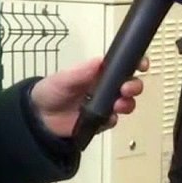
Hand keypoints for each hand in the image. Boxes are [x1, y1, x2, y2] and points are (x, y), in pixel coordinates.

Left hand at [30, 57, 147, 137]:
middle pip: (130, 84)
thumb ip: (81, 72)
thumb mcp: (63, 78)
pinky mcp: (101, 121)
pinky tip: (107, 117)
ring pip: (126, 103)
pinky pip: (114, 120)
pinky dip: (113, 118)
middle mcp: (105, 87)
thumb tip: (99, 61)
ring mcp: (105, 104)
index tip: (142, 64)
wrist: (39, 118)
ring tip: (119, 104)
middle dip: (134, 85)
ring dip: (128, 103)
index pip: (122, 65)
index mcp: (98, 72)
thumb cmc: (51, 91)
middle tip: (127, 88)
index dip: (136, 63)